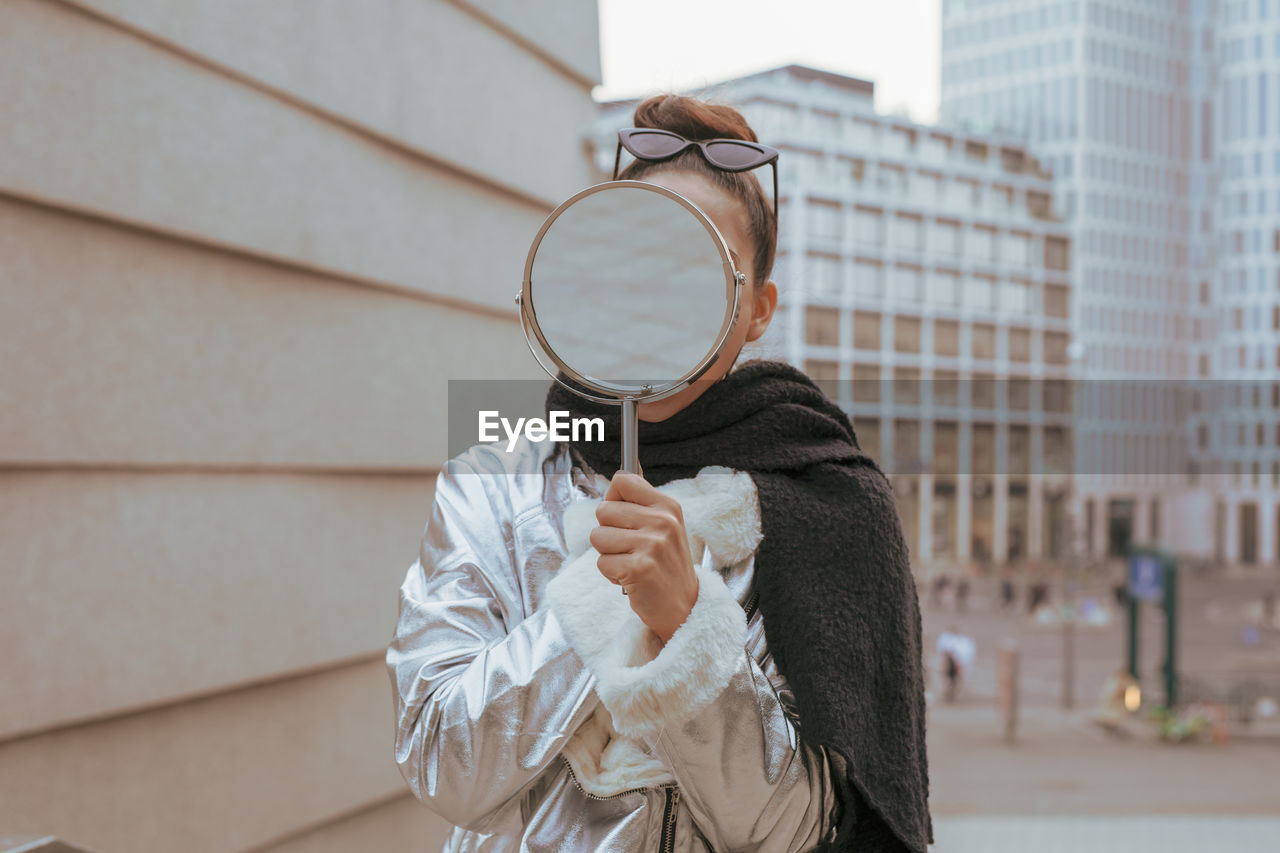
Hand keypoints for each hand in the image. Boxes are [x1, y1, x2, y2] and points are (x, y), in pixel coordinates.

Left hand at [589, 471, 698, 643]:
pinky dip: (611, 574)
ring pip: (597, 537)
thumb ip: (641, 505)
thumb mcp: (665, 527)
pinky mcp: (638, 568)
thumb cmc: (666, 565)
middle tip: (630, 548)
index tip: (621, 516)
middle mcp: (662, 521)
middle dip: (608, 532)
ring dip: (608, 554)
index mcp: (667, 506)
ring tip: (631, 563)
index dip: (613, 499)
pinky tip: (631, 578)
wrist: (684, 607)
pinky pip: (601, 562)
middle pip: (603, 510)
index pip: (623, 481)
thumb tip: (615, 483)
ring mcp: (651, 544)